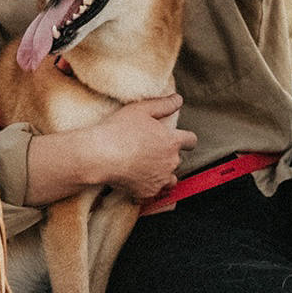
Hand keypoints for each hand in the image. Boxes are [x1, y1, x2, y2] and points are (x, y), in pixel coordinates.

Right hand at [81, 94, 197, 202]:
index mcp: (171, 141)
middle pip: (179, 161)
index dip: (186, 139)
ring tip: (147, 169)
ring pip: (170, 180)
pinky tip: (134, 180)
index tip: (178, 139)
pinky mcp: (147, 193)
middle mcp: (170, 162)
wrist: (100, 155)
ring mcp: (159, 179)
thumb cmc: (119, 130)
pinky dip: (146, 187)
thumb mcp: (141, 109)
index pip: (191, 140)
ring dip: (163, 175)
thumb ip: (163, 104)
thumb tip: (178, 99)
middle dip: (169, 157)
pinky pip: (152, 192)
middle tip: (151, 151)